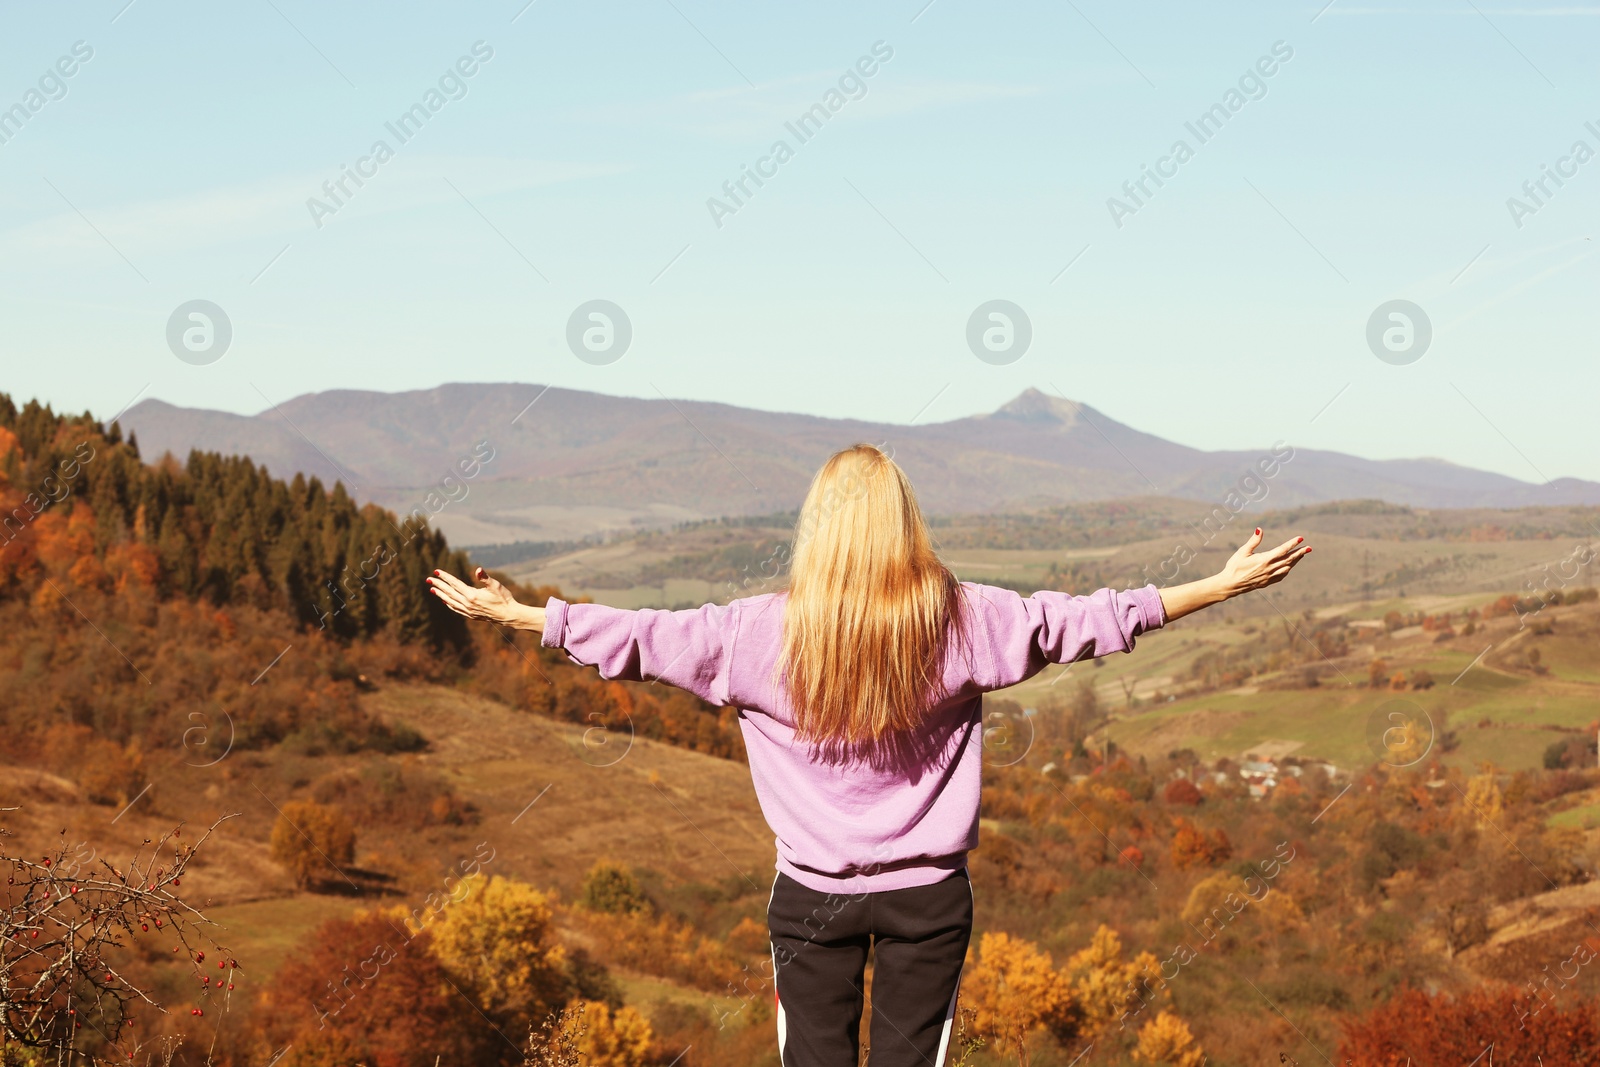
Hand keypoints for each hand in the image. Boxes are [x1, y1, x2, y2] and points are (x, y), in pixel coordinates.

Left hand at [427, 567, 544, 631]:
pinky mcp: (470, 615)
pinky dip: (449, 604)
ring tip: (433, 589)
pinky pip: (456, 609)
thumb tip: (478, 569)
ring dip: (441, 595)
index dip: (445, 577)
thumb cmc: (504, 598)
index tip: (436, 571)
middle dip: (439, 585)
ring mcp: (468, 611)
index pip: (455, 584)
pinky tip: (445, 601)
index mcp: (472, 595)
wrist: (508, 615)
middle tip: (428, 579)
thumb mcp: (496, 585)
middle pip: (450, 592)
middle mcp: (468, 604)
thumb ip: (485, 578)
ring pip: (450, 601)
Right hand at [1216, 528, 1310, 597]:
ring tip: (1301, 555)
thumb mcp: (1243, 551)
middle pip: (1289, 559)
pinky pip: (1282, 575)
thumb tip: (1260, 529)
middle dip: (1300, 553)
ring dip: (1295, 561)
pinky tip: (1289, 566)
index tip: (1301, 538)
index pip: (1283, 550)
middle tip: (1309, 547)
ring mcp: (1270, 576)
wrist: (1230, 584)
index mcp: (1264, 560)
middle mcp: (1269, 568)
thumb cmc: (1234, 566)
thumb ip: (1254, 541)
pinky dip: (1288, 569)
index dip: (1293, 543)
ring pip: (1287, 567)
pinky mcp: (1268, 582)